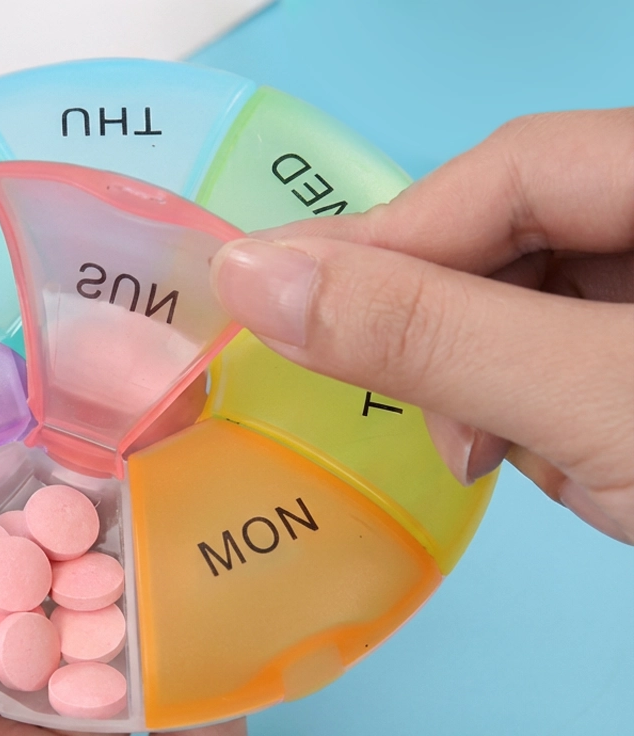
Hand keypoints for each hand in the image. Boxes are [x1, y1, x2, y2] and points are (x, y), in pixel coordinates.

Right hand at [209, 109, 633, 544]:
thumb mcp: (588, 397)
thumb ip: (426, 333)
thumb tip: (251, 277)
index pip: (512, 169)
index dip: (393, 236)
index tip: (276, 297)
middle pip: (522, 234)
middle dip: (460, 333)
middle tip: (431, 417)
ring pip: (538, 304)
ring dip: (505, 388)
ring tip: (516, 454)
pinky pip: (570, 359)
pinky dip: (551, 417)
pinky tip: (574, 461)